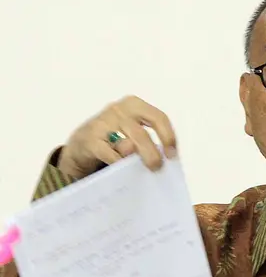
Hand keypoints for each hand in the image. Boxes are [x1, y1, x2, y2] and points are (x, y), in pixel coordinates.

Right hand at [60, 96, 177, 178]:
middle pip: (142, 134)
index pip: (158, 118)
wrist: (81, 145)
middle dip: (152, 154)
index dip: (168, 137)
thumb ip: (148, 140)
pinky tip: (123, 170)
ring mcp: (102, 124)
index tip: (172, 155)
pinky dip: (119, 164)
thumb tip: (166, 157)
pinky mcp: (89, 140)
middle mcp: (118, 110)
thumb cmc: (114, 138)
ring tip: (142, 170)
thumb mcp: (134, 133)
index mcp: (134, 105)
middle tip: (156, 168)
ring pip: (126, 144)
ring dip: (137, 160)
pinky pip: (110, 155)